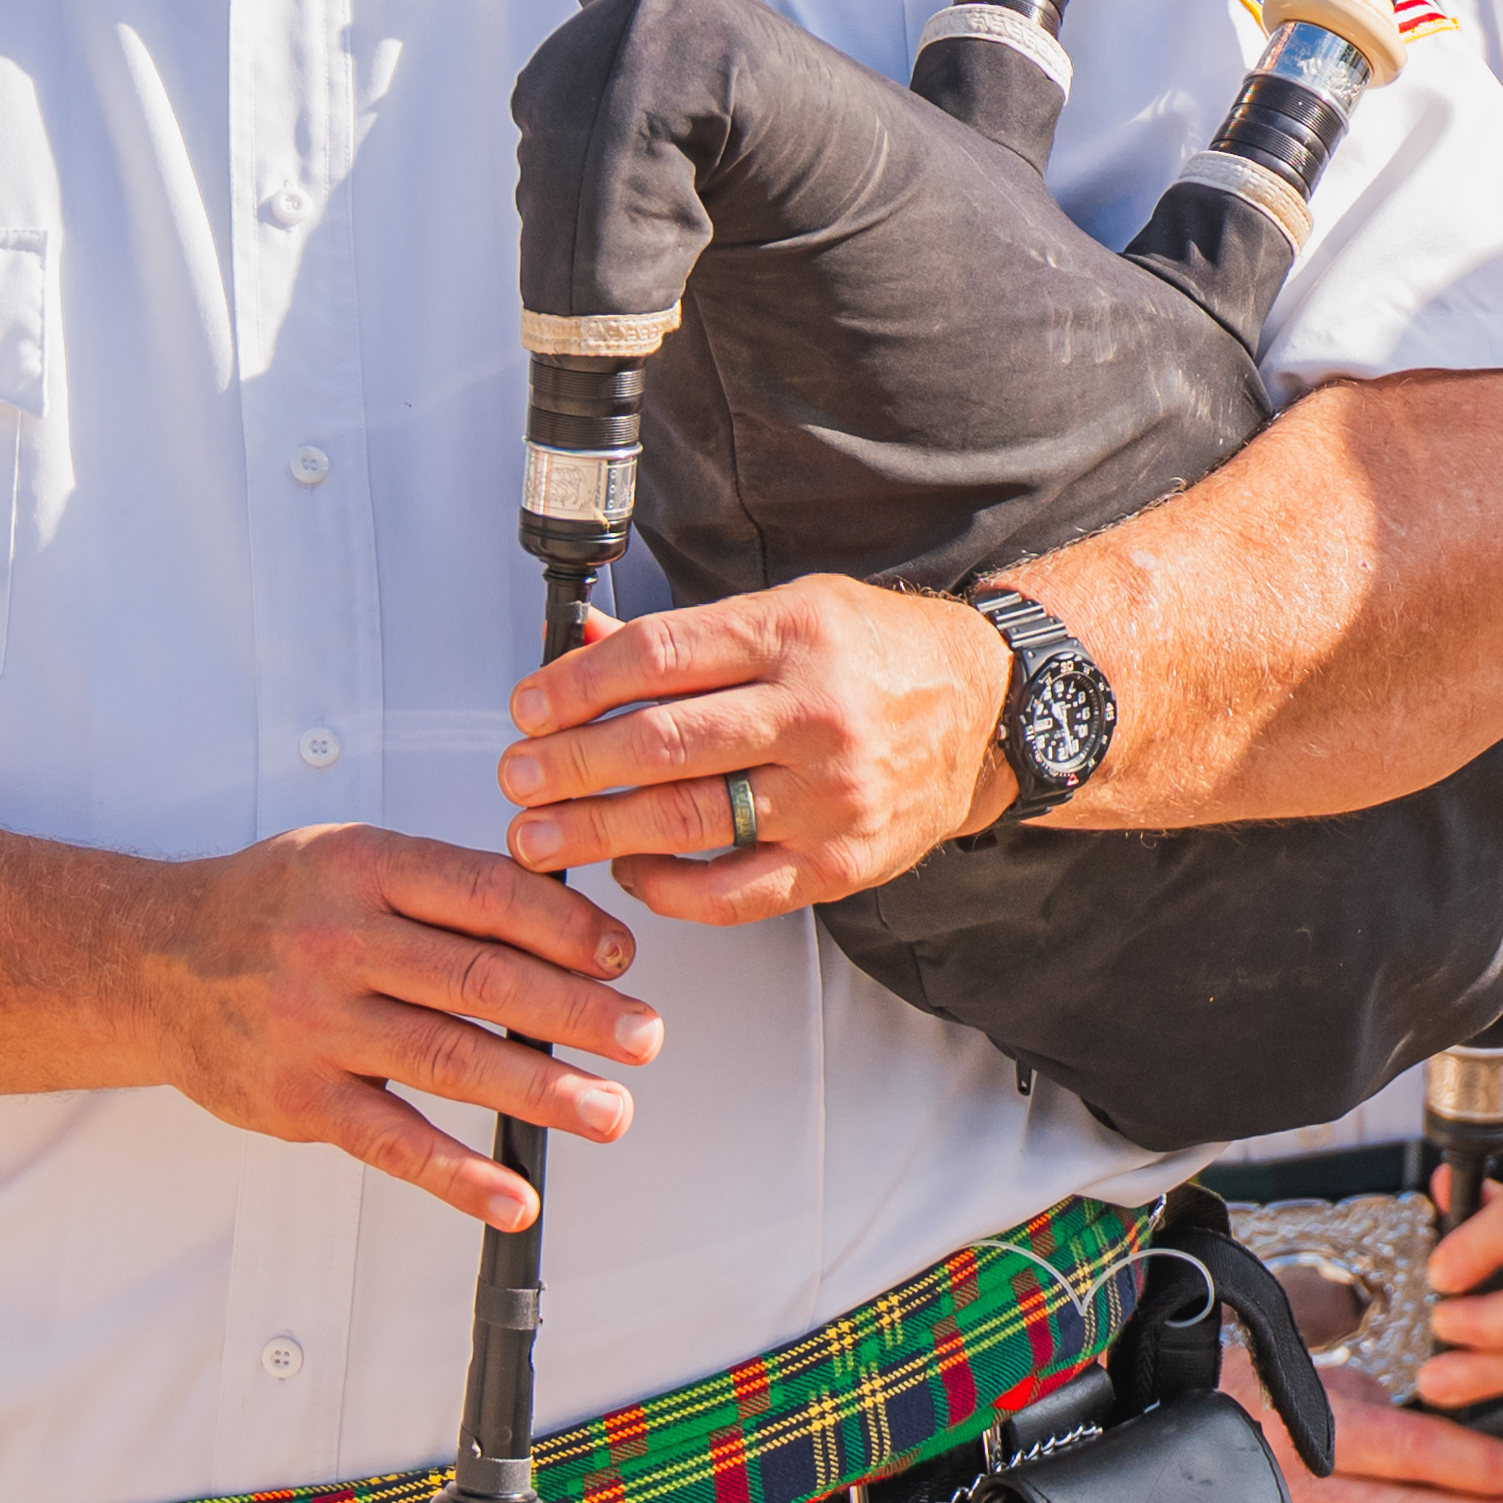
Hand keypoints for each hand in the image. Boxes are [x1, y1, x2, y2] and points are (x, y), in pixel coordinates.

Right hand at [131, 831, 654, 1231]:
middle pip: (481, 980)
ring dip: (543, 1093)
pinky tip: (514, 1195)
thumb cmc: (276, 905)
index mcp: (364, 866)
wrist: (152, 959)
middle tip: (644, 1037)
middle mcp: (338, 941)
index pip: (488, 894)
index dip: (567, 928)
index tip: (622, 958)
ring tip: (611, 1110)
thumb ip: (449, 884)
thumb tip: (573, 923)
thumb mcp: (353, 856)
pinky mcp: (299, 1099)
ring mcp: (314, 1024)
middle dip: (577, 1015)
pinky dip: (459, 1175)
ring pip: (449, 1061)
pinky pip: (392, 1141)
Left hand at [501, 579, 1021, 923]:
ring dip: (594, 833)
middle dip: (567, 766)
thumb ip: (686, 638)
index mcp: (792, 635)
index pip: (656, 656)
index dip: (575, 685)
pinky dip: (664, 888)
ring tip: (538, 836)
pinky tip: (628, 871)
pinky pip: (730, 891)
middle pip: (659, 744)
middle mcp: (813, 714)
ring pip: (685, 822)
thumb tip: (580, 642)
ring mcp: (828, 795)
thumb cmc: (878, 657)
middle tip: (516, 779)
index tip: (528, 709)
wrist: (986, 712)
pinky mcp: (839, 863)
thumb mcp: (787, 612)